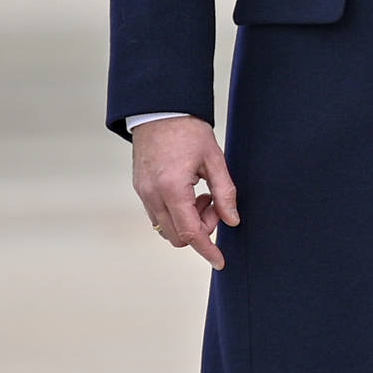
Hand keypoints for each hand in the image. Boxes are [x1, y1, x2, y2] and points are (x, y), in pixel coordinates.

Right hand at [130, 115, 238, 267]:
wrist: (160, 110)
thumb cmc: (188, 130)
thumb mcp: (214, 159)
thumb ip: (225, 193)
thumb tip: (232, 220)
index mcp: (172, 188)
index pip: (190, 233)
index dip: (207, 250)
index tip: (220, 261)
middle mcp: (152, 195)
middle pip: (177, 236)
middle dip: (201, 230)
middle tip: (214, 204)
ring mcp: (143, 193)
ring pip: (166, 228)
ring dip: (188, 222)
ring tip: (202, 195)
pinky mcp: (140, 189)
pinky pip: (158, 215)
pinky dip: (176, 213)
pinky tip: (190, 192)